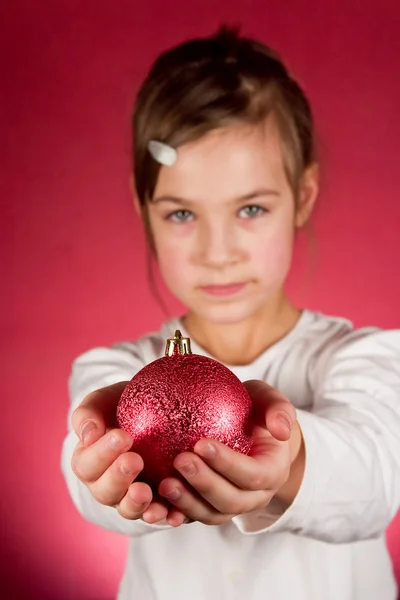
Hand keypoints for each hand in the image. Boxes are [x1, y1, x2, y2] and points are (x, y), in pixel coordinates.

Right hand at [71, 382, 171, 523]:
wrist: (155, 412)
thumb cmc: (123, 405)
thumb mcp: (104, 401)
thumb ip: (88, 414)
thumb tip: (88, 435)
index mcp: (89, 463)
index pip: (87, 465)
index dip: (102, 454)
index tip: (123, 436)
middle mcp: (107, 486)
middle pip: (105, 492)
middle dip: (119, 478)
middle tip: (135, 460)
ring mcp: (131, 498)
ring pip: (128, 510)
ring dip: (136, 504)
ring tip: (146, 492)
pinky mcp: (158, 504)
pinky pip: (161, 516)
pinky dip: (166, 517)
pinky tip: (175, 515)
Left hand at [158, 380, 302, 526]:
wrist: (245, 432)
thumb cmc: (254, 411)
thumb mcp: (268, 400)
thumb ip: (279, 409)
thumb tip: (281, 430)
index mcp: (272, 472)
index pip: (252, 474)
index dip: (228, 464)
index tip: (200, 444)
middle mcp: (254, 496)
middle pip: (230, 500)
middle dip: (204, 483)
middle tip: (180, 461)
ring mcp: (231, 506)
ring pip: (211, 514)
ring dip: (187, 503)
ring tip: (163, 485)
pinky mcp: (209, 509)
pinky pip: (192, 517)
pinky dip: (174, 514)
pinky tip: (153, 505)